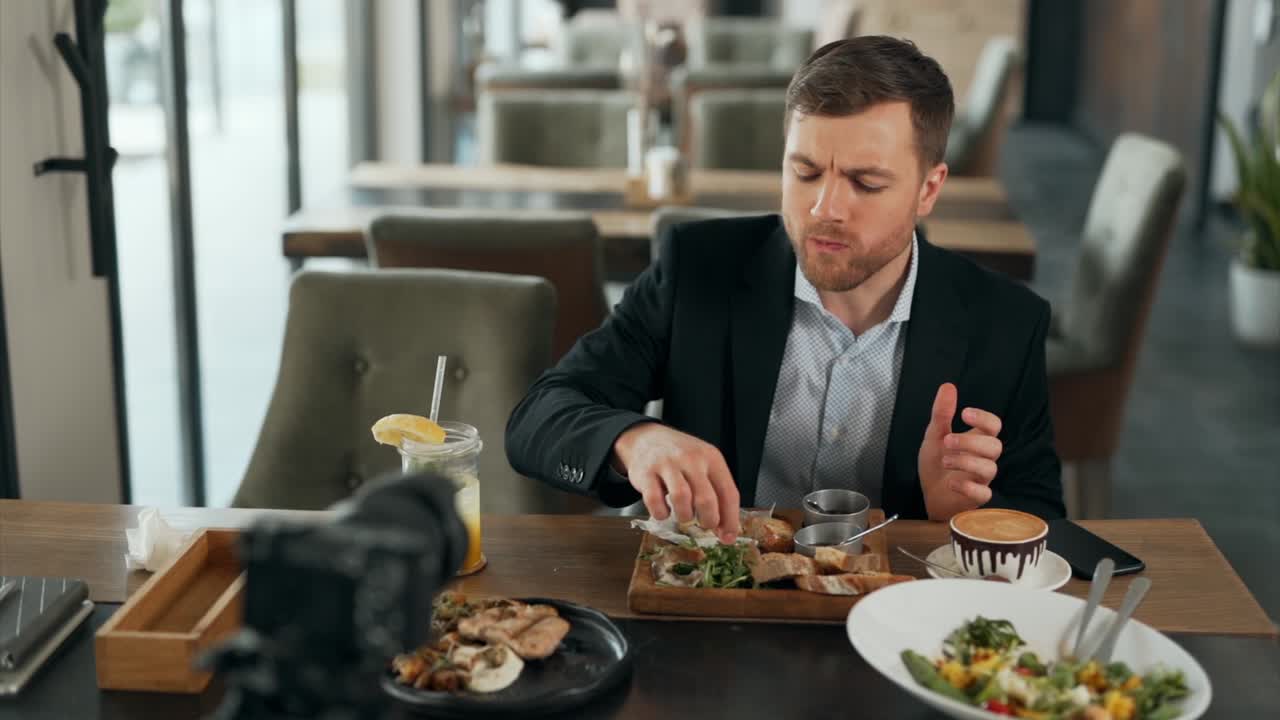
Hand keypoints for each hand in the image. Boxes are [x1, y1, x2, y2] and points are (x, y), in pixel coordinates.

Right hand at [612, 423, 740, 542]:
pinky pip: (654, 501)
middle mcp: (691, 459)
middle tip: (704, 525)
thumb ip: (716, 494)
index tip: (728, 537)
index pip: (729, 493)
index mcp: (711, 458)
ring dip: (684, 516)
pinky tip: (664, 510)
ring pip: (681, 498)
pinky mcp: (645, 472)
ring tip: (684, 516)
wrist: (647, 438)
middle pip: (706, 499)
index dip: (730, 520)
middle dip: (708, 520)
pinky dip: (660, 513)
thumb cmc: (680, 457)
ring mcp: (667, 464)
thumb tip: (726, 531)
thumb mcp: (704, 466)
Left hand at [918, 383, 1003, 520]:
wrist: (930, 494)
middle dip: (971, 442)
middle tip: (947, 441)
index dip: (984, 418)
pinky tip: (951, 483)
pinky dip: (969, 487)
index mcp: (977, 440)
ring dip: (966, 462)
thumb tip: (948, 386)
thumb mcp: (934, 435)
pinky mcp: (976, 498)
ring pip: (990, 468)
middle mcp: (983, 458)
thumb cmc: (937, 464)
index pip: (994, 425)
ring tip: (945, 460)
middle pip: (995, 446)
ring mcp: (982, 479)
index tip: (964, 413)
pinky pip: (983, 493)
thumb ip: (941, 413)